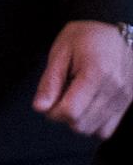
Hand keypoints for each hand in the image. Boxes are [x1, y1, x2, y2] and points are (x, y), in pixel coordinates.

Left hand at [33, 21, 132, 137]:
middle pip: (81, 125)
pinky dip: (93, 124)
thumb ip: (50, 81)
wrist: (117, 33)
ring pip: (94, 131)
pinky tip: (87, 106)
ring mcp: (123, 99)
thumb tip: (40, 108)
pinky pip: (107, 130)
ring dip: (78, 121)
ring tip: (76, 98)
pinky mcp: (127, 104)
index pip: (70, 112)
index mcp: (96, 74)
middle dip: (63, 116)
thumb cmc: (86, 37)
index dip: (52, 111)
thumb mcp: (61, 51)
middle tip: (61, 95)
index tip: (49, 98)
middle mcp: (114, 90)